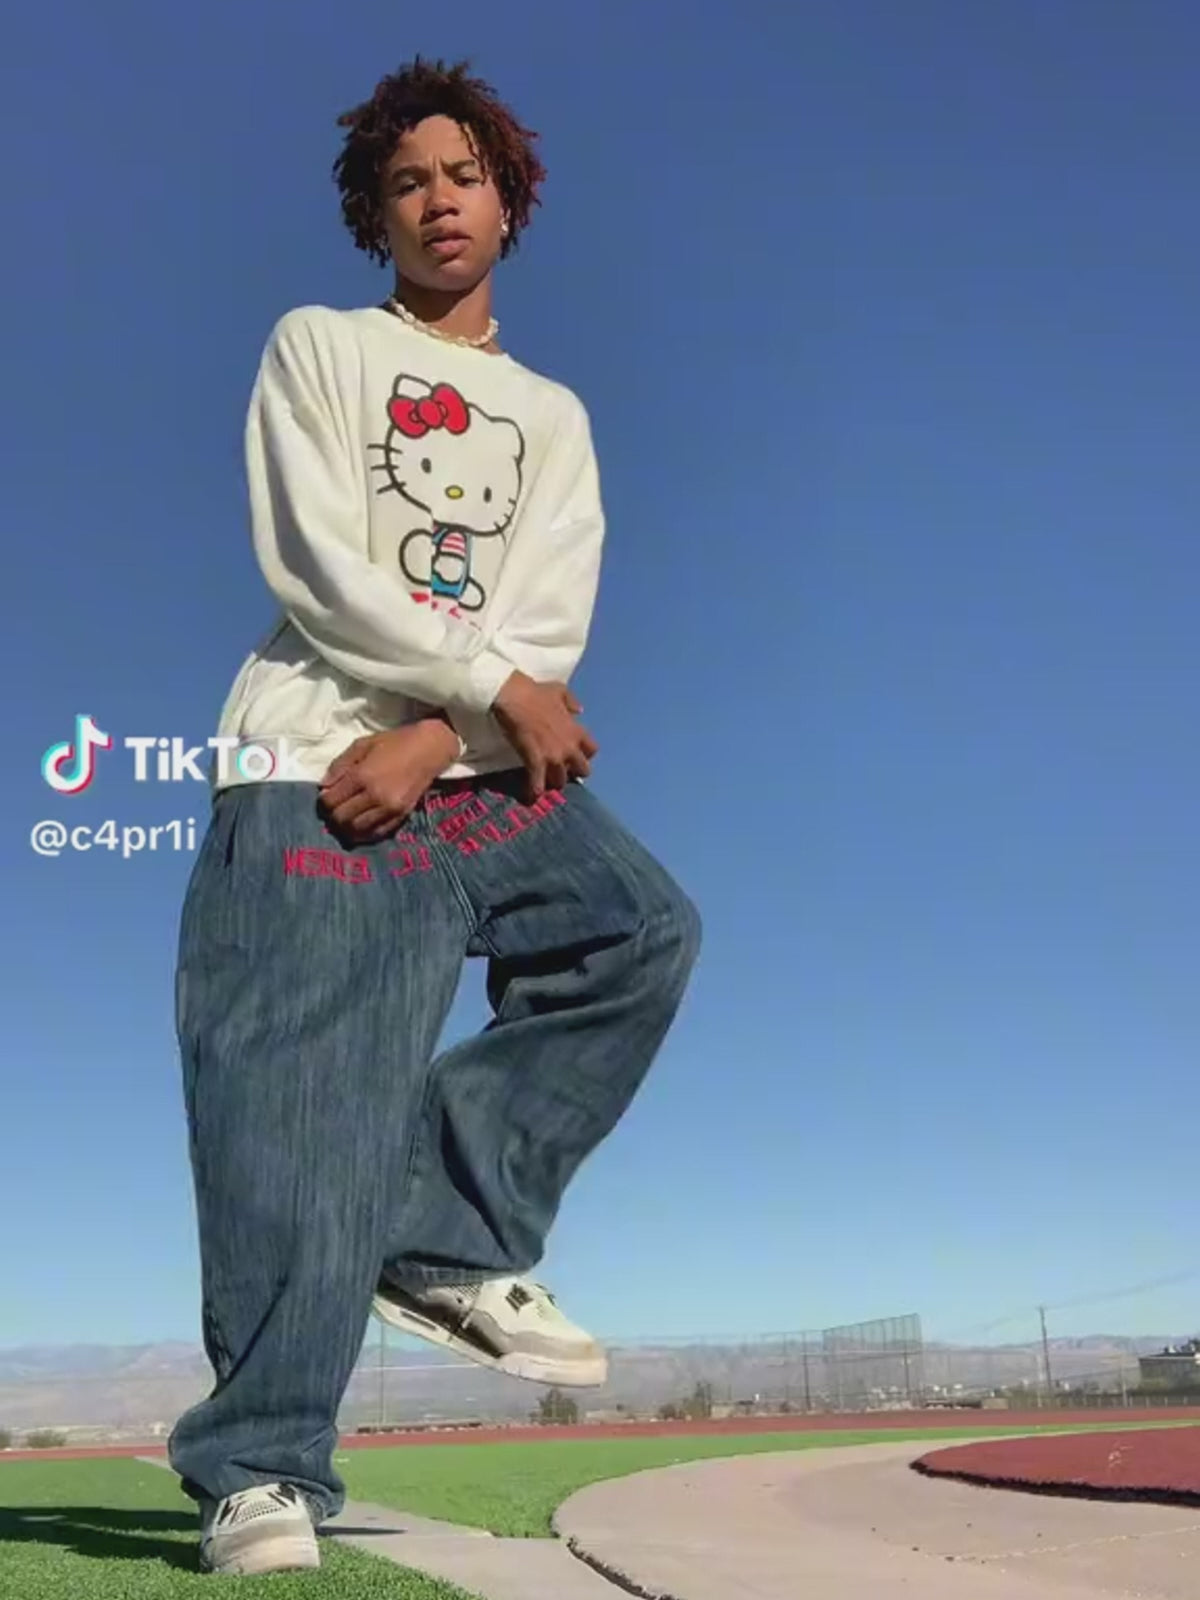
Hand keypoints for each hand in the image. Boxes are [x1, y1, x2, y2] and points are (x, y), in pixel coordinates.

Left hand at [319, 719, 459, 840]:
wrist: (429, 749)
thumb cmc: (395, 742)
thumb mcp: (362, 744)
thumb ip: (340, 765)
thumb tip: (323, 786)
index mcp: (362, 776)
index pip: (331, 800)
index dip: (323, 801)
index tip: (326, 796)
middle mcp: (375, 795)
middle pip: (341, 818)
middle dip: (333, 814)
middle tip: (335, 808)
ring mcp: (389, 808)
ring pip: (357, 829)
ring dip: (347, 826)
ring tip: (347, 817)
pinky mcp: (401, 816)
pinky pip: (377, 833)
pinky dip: (365, 833)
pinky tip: (361, 826)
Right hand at [492, 670, 597, 800]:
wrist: (515, 697)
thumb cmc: (536, 693)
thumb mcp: (560, 691)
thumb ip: (572, 702)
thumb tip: (579, 710)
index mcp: (576, 731)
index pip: (592, 750)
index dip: (584, 755)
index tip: (576, 754)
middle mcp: (569, 747)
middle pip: (582, 771)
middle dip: (572, 773)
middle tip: (561, 771)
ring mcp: (553, 757)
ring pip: (560, 781)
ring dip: (552, 782)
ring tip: (543, 781)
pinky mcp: (535, 762)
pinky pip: (537, 784)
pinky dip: (533, 791)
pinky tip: (529, 796)